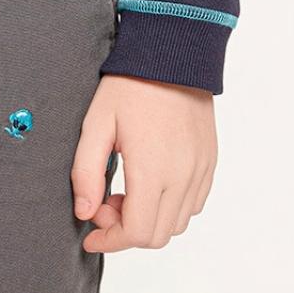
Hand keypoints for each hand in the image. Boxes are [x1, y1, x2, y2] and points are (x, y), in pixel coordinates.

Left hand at [70, 73, 216, 252]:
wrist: (171, 53)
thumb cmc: (131, 84)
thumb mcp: (97, 122)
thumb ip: (86, 171)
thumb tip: (84, 212)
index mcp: (152, 169)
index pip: (136, 233)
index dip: (110, 239)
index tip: (90, 229)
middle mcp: (182, 177)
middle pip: (157, 235)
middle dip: (126, 229)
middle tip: (105, 202)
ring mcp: (200, 171)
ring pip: (177, 223)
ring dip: (149, 219)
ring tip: (126, 189)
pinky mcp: (209, 162)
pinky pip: (194, 204)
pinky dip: (171, 207)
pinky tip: (151, 182)